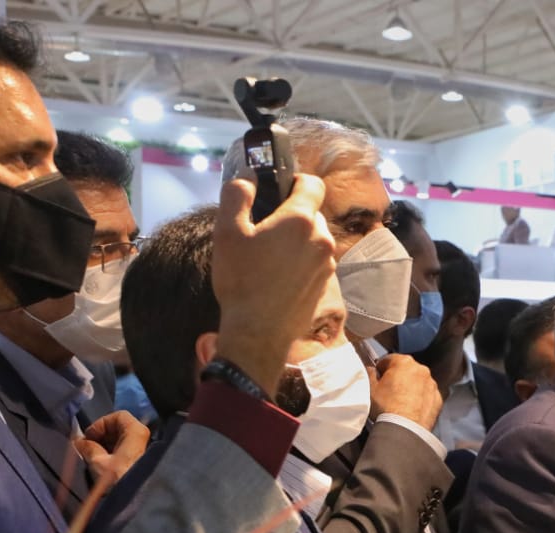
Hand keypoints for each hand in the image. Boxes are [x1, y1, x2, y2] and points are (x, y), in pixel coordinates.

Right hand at [74, 411, 149, 490]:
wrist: (134, 503)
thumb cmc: (119, 481)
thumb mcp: (98, 462)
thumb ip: (88, 448)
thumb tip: (79, 442)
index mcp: (137, 433)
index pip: (119, 416)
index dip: (101, 423)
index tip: (89, 437)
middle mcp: (144, 439)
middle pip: (120, 428)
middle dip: (101, 436)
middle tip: (87, 448)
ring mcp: (143, 451)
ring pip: (121, 441)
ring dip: (104, 446)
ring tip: (92, 458)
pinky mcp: (140, 463)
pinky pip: (124, 452)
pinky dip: (112, 454)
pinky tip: (102, 465)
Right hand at [211, 175, 335, 397]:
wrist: (258, 333)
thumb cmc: (241, 280)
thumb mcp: (227, 232)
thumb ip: (236, 195)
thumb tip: (248, 177)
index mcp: (301, 220)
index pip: (313, 183)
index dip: (296, 181)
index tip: (279, 190)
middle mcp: (322, 239)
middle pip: (313, 213)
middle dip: (292, 214)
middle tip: (265, 228)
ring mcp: (327, 264)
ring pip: (315, 238)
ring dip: (297, 239)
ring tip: (270, 255)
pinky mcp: (326, 285)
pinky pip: (315, 261)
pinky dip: (301, 260)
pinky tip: (279, 275)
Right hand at [370, 354, 442, 428]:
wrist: (405, 429)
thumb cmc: (386, 408)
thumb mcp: (370, 388)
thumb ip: (369, 374)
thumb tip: (371, 370)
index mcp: (404, 362)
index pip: (389, 359)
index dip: (381, 368)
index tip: (378, 377)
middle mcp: (421, 370)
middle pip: (406, 369)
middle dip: (398, 377)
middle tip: (388, 391)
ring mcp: (432, 385)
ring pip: (418, 382)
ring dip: (410, 388)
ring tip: (399, 402)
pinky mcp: (438, 399)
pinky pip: (427, 395)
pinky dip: (420, 399)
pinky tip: (410, 409)